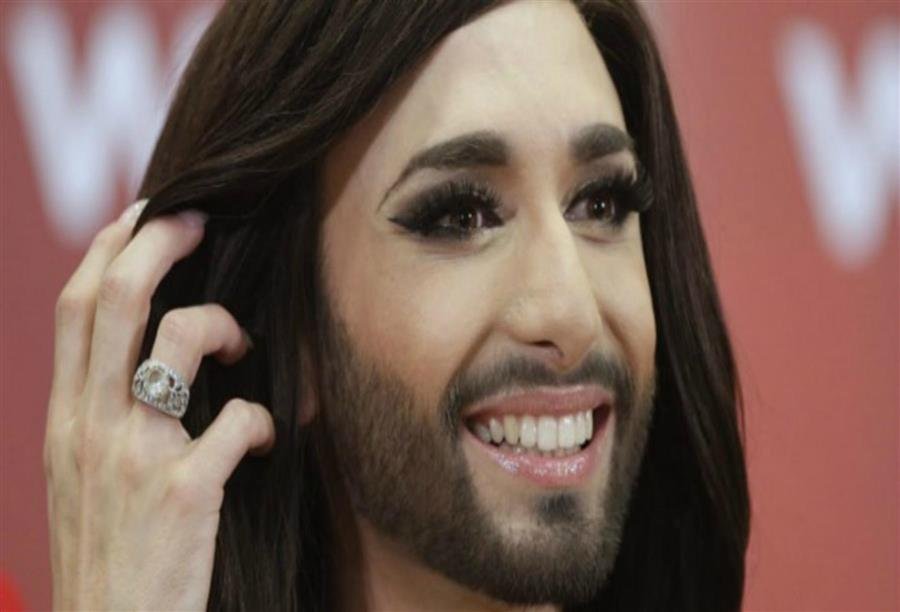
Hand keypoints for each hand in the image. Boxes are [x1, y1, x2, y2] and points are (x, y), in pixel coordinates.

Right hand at [44, 200, 275, 609]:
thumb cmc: (110, 559)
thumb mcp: (82, 480)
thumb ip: (103, 418)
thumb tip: (148, 361)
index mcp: (63, 421)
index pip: (72, 310)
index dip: (107, 249)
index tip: (143, 214)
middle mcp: (88, 427)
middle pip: (113, 298)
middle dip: (159, 241)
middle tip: (199, 219)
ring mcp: (134, 456)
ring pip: (179, 338)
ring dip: (223, 323)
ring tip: (243, 345)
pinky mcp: (183, 492)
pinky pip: (238, 419)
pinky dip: (264, 417)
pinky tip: (266, 436)